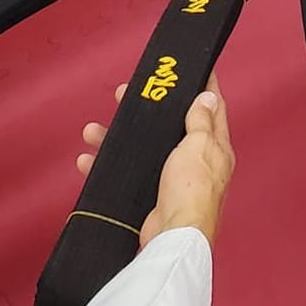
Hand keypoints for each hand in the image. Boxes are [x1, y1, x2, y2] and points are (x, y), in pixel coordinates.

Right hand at [76, 76, 234, 244]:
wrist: (172, 237)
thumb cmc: (192, 193)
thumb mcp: (198, 146)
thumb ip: (200, 121)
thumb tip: (207, 97)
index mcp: (214, 147)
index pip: (212, 108)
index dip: (203, 86)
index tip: (191, 69)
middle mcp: (195, 161)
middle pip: (170, 125)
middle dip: (148, 110)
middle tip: (127, 94)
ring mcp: (172, 178)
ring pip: (142, 149)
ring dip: (116, 137)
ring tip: (95, 130)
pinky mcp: (151, 195)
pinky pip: (126, 174)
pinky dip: (107, 166)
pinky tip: (91, 161)